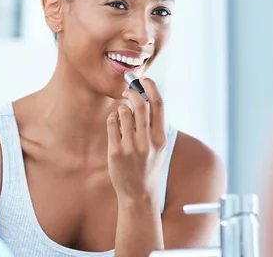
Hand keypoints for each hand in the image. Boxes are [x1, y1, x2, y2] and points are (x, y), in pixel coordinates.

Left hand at [106, 77, 166, 201]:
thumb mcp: (158, 147)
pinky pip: (112, 123)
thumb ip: (153, 125)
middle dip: (131, 92)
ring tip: (121, 114)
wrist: (138, 193)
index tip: (144, 79)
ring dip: (121, 107)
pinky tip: (114, 122)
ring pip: (123, 112)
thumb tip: (144, 98)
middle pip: (140, 105)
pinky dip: (112, 118)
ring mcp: (131, 147)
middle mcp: (148, 142)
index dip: (151, 87)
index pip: (159, 105)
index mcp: (161, 138)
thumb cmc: (147, 165)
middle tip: (126, 91)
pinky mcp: (116, 151)